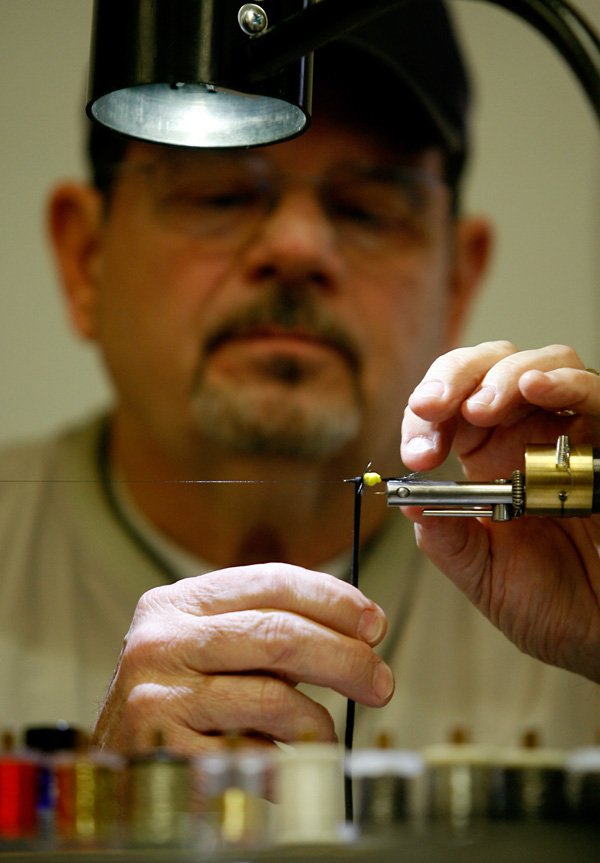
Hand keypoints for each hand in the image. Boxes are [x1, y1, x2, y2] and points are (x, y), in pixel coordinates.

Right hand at [92, 563, 391, 753]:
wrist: (117, 771)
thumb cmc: (177, 702)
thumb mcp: (207, 647)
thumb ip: (264, 630)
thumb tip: (354, 633)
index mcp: (175, 603)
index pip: (271, 582)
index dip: (333, 599)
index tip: (373, 622)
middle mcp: (160, 642)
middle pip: (280, 634)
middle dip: (346, 657)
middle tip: (380, 681)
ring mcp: (159, 698)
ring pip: (274, 697)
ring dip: (318, 720)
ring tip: (325, 732)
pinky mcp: (167, 756)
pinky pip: (257, 755)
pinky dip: (290, 764)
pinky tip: (293, 766)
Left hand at [401, 341, 599, 682]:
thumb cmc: (550, 606)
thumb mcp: (483, 575)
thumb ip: (446, 539)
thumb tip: (406, 503)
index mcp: (488, 461)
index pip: (449, 407)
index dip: (425, 415)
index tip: (417, 454)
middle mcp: (528, 438)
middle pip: (491, 367)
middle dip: (455, 377)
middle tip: (433, 408)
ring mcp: (572, 437)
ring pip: (542, 365)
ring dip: (504, 375)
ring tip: (479, 405)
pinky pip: (595, 396)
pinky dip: (565, 383)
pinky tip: (535, 388)